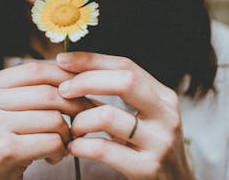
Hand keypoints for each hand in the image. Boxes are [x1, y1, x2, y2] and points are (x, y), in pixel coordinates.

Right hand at [0, 61, 93, 179]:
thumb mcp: (3, 109)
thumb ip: (28, 90)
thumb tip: (74, 73)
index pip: (34, 70)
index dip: (64, 76)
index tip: (83, 87)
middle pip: (47, 93)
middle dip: (75, 106)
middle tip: (86, 117)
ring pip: (53, 118)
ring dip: (67, 134)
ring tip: (61, 143)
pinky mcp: (5, 150)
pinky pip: (52, 141)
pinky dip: (60, 151)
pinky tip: (51, 157)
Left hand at [56, 52, 194, 179]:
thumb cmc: (149, 144)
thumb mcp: (145, 114)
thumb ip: (120, 92)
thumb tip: (75, 69)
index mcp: (163, 96)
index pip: (126, 65)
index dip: (92, 60)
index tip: (63, 60)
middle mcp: (165, 115)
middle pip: (124, 81)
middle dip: (86, 81)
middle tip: (63, 90)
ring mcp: (158, 142)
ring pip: (109, 115)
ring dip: (81, 119)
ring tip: (72, 127)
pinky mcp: (146, 168)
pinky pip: (104, 149)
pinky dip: (81, 146)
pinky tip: (74, 147)